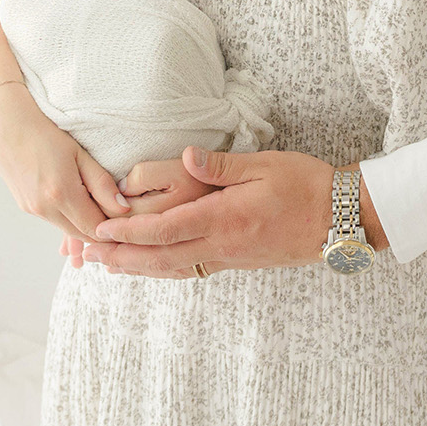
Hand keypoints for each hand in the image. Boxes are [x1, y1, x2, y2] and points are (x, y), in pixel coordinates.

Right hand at [0, 79, 129, 238]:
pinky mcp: (27, 208)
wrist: (8, 127)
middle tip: (120, 216)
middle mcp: (45, 208)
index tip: (128, 219)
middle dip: (102, 229)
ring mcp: (34, 210)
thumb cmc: (47, 134)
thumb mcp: (81, 155)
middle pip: (82, 235)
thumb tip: (123, 209)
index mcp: (61, 193)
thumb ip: (102, 184)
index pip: (95, 227)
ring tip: (101, 205)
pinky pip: (56, 221)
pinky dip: (70, 218)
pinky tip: (80, 200)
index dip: (114, 227)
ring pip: (69, 230)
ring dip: (85, 224)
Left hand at [79, 146, 339, 276]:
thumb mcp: (266, 165)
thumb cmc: (306, 186)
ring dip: (137, 267)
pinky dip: (163, 269)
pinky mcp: (237, 261)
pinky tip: (150, 265)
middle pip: (161, 257)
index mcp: (225, 218)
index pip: (167, 230)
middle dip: (121, 256)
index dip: (130, 232)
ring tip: (107, 264)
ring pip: (173, 269)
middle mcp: (222, 245)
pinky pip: (190, 269)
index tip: (101, 229)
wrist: (340, 219)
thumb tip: (186, 156)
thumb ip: (223, 165)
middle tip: (86, 254)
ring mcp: (229, 257)